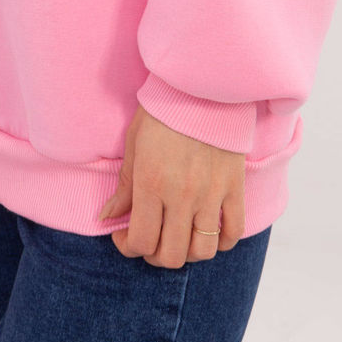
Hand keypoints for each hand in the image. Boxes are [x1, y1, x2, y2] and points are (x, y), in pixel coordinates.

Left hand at [97, 103, 245, 266]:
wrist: (201, 86)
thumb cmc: (162, 111)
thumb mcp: (134, 144)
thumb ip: (124, 186)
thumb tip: (107, 217)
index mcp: (151, 183)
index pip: (140, 240)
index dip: (128, 247)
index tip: (124, 236)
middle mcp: (181, 195)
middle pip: (171, 255)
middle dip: (155, 255)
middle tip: (149, 240)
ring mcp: (211, 194)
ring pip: (202, 251)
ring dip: (187, 253)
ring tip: (177, 237)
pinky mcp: (234, 187)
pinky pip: (233, 233)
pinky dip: (221, 242)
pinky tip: (206, 230)